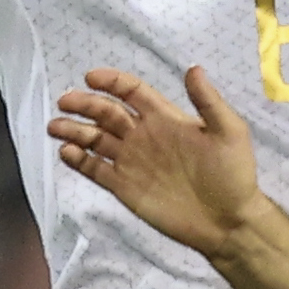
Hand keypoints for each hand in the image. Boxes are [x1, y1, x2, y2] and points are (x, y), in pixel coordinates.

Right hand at [51, 66, 268, 258]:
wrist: (228, 221)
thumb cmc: (233, 174)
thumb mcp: (229, 132)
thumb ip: (208, 101)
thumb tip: (193, 68)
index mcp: (165, 118)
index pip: (132, 92)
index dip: (112, 82)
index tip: (91, 77)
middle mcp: (144, 136)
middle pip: (107, 113)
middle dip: (84, 104)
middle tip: (65, 101)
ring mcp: (132, 161)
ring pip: (95, 139)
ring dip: (74, 130)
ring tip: (55, 127)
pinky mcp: (124, 186)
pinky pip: (96, 169)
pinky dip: (79, 160)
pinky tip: (67, 153)